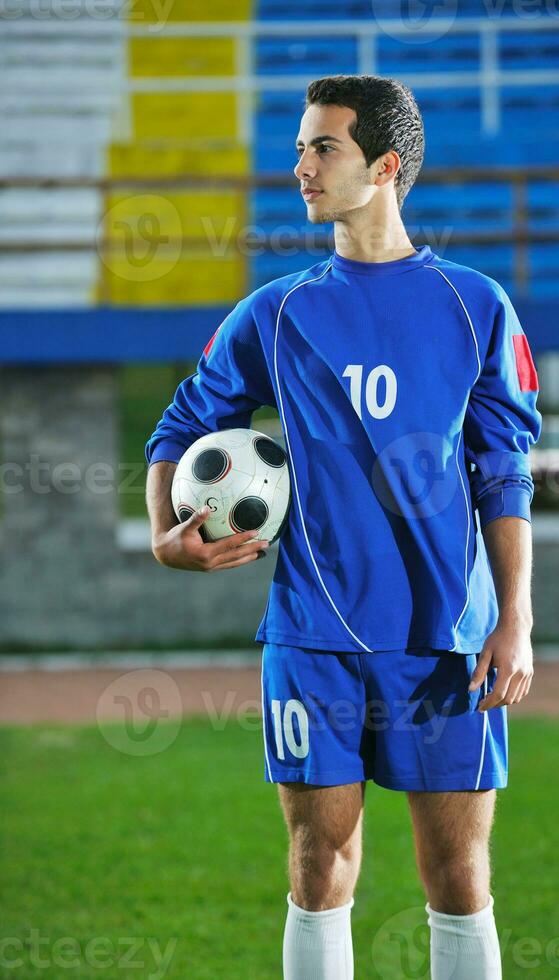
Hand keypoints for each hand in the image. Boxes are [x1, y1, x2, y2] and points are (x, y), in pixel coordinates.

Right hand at [152, 505, 268, 571]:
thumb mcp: (184, 528)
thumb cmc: (175, 538)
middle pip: (236, 555)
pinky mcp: (210, 568)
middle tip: (266, 543)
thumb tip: (206, 508)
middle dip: (252, 549)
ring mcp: (211, 567)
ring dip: (249, 557)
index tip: (256, 532)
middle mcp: (210, 563)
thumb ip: (196, 518)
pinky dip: (239, 561)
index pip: (229, 545)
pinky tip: (247, 557)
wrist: (166, 555)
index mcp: (206, 553)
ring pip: (234, 562)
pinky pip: (229, 565)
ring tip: (262, 553)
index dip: (243, 538)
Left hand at [468, 619, 533, 710]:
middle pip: (508, 699)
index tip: (479, 708)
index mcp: (508, 668)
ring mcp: (527, 673)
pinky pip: (523, 691)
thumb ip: (478, 672)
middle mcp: (520, 673)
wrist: (516, 627)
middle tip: (483, 703)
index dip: (488, 704)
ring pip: (517, 697)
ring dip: (504, 701)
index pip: (498, 694)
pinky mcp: (530, 672)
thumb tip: (471, 689)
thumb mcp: (485, 652)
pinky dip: (514, 696)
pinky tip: (503, 693)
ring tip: (491, 699)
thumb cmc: (497, 638)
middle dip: (495, 704)